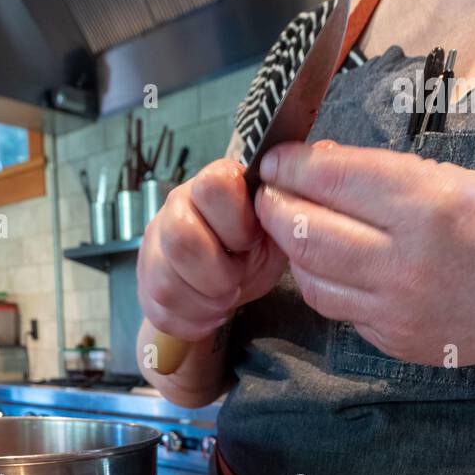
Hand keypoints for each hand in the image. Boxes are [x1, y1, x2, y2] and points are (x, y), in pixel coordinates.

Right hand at [137, 159, 286, 340]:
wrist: (218, 286)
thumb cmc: (250, 248)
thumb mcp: (277, 223)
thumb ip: (294, 193)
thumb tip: (328, 152)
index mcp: (212, 186)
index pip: (213, 187)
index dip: (236, 223)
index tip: (249, 240)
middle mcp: (175, 209)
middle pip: (181, 240)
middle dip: (218, 274)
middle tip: (235, 281)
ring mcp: (155, 248)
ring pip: (168, 285)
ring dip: (206, 302)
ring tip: (224, 298)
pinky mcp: (146, 286)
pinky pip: (163, 313)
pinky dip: (194, 322)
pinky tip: (208, 312)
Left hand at [254, 141, 474, 371]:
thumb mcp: (464, 181)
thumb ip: (393, 178)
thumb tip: (328, 163)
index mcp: (429, 207)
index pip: (334, 179)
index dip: (293, 166)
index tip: (274, 158)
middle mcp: (405, 261)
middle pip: (307, 231)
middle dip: (274, 206)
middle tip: (265, 192)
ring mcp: (395, 308)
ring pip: (312, 277)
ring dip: (289, 248)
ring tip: (287, 225)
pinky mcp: (392, 340)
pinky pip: (337, 309)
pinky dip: (321, 281)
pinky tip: (323, 261)